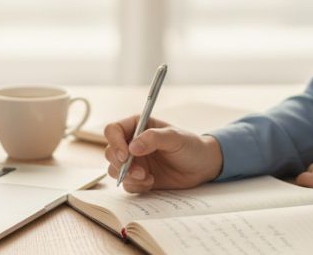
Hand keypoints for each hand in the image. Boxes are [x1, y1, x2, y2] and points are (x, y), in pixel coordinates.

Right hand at [103, 115, 223, 193]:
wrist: (202, 166)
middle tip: (139, 171)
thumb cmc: (191, 146)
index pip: (113, 130)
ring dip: (127, 176)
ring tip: (147, 177)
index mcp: (138, 126)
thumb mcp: (175, 137)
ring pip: (114, 169)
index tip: (125, 155)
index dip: (114, 142)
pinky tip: (151, 182)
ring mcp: (135, 162)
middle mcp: (132, 143)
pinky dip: (136, 185)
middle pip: (110, 152)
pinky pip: (127, 184)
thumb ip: (153, 138)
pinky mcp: (139, 178)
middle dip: (120, 163)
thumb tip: (132, 147)